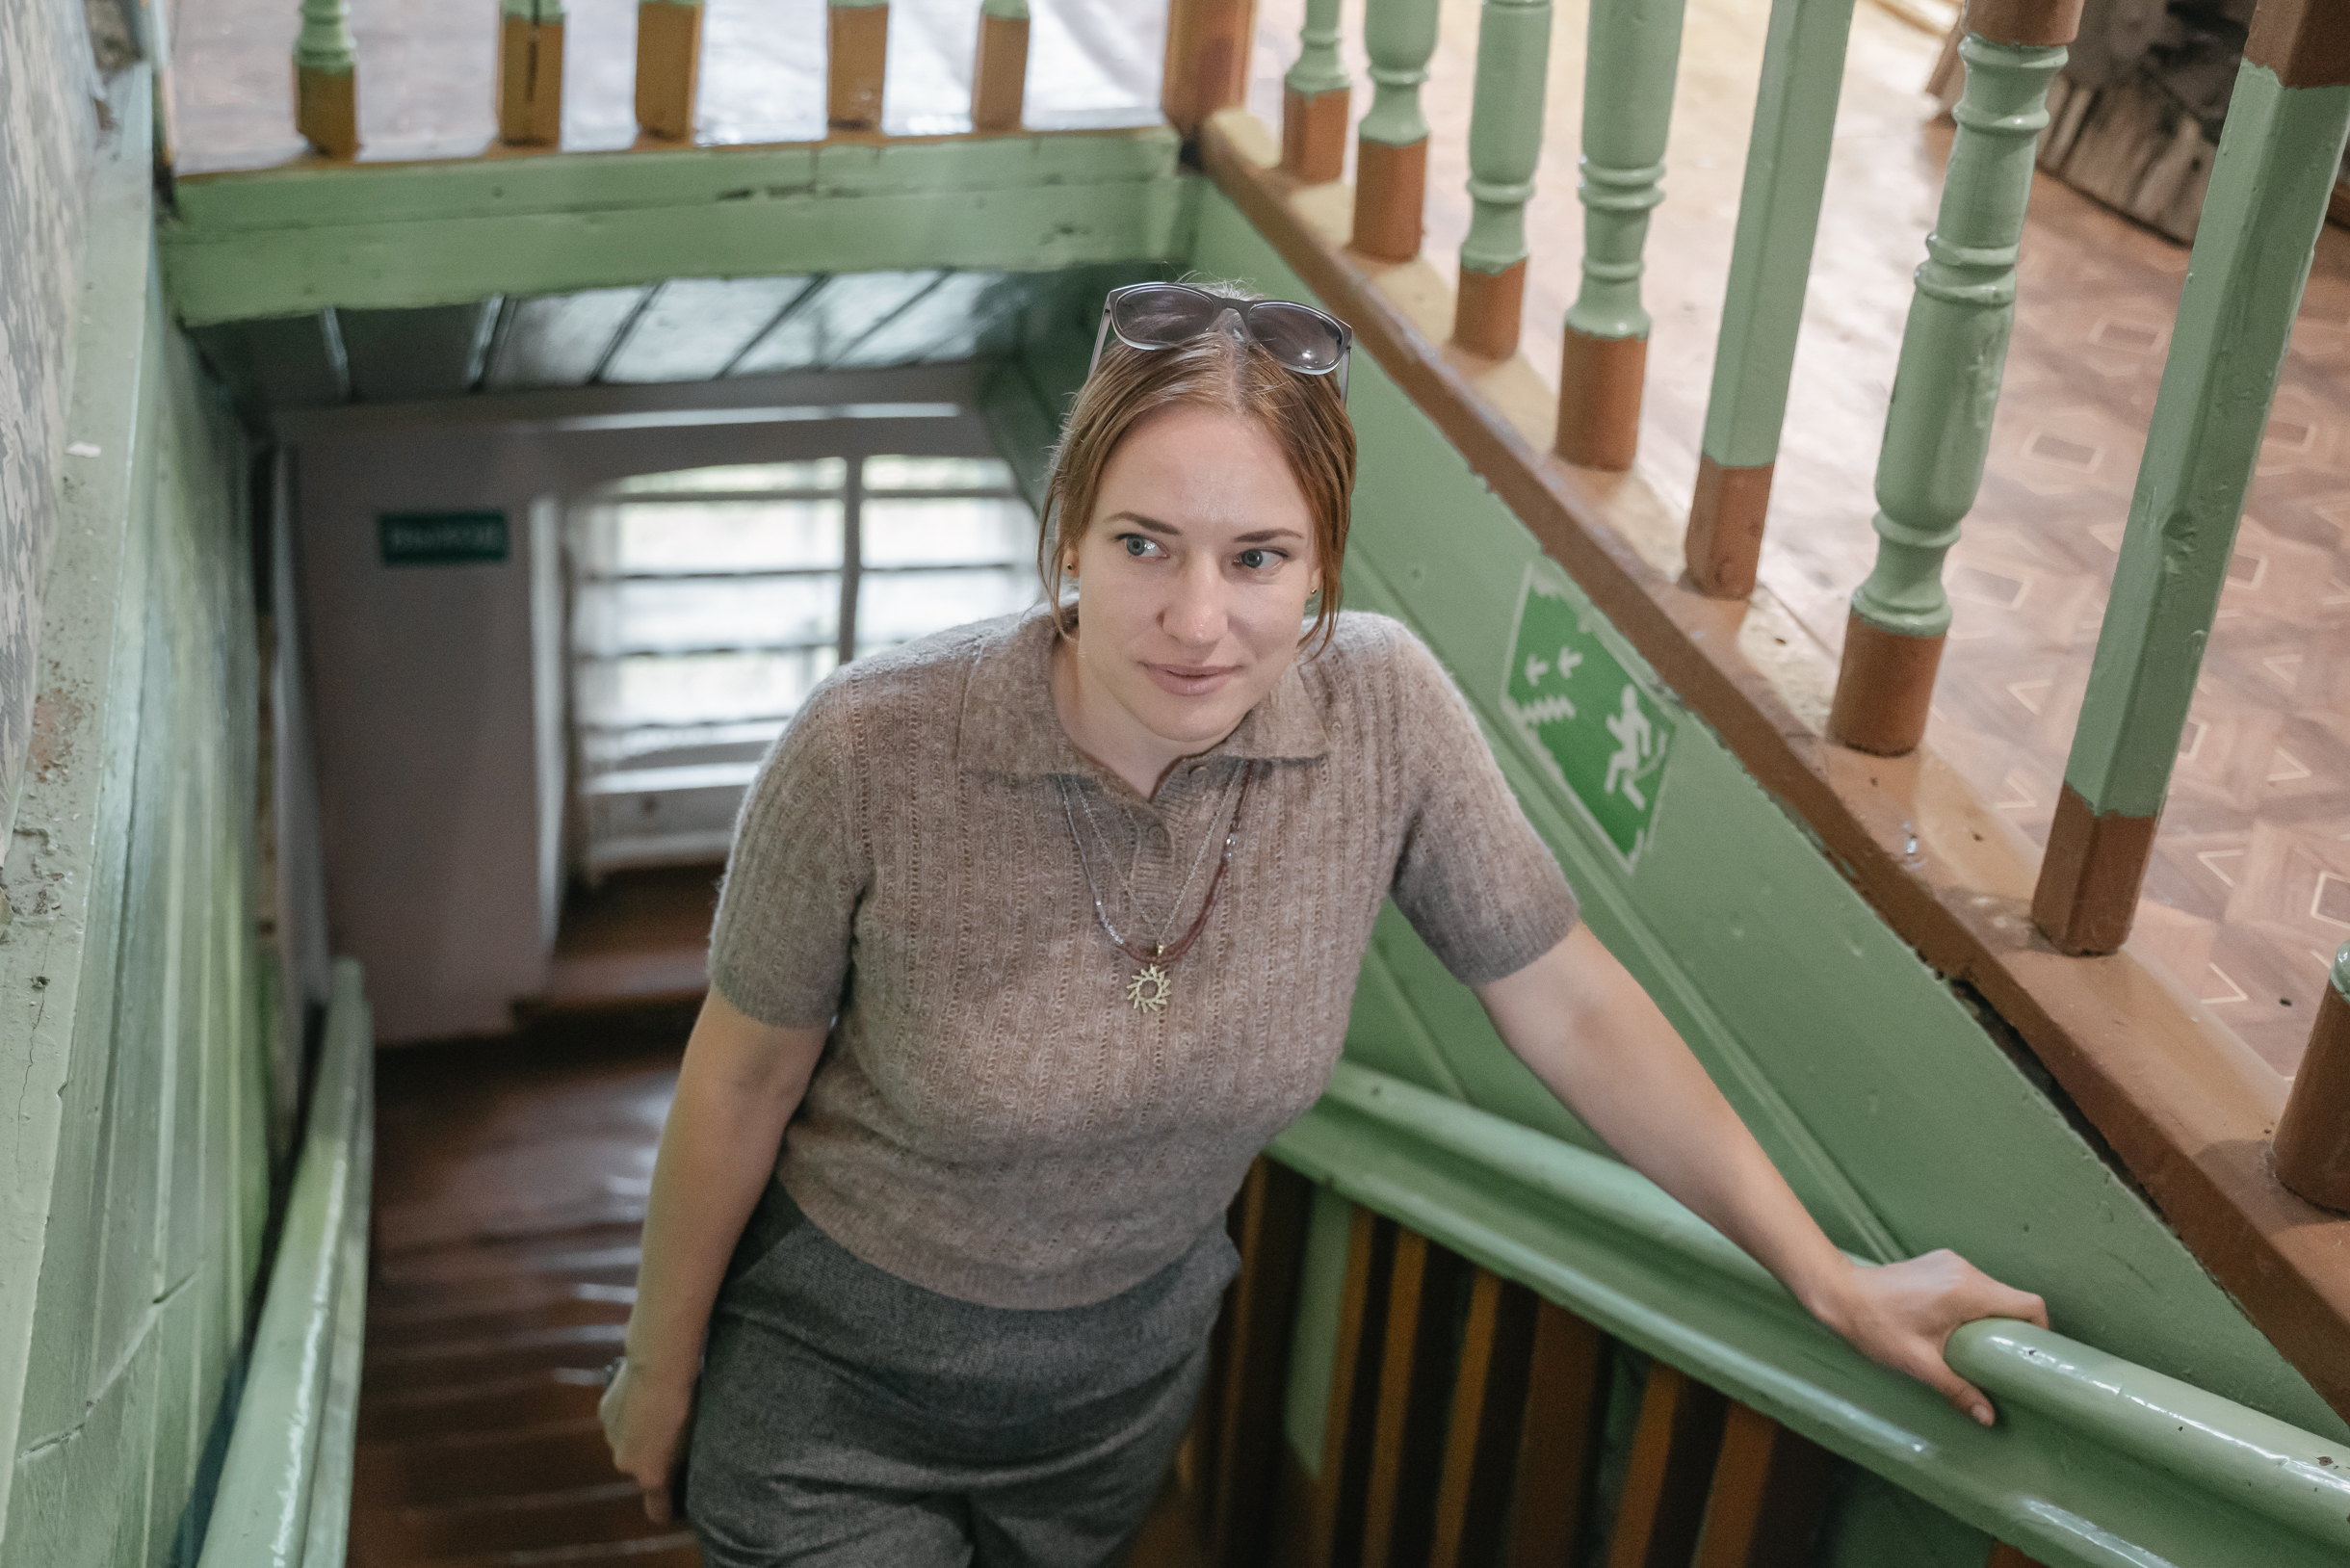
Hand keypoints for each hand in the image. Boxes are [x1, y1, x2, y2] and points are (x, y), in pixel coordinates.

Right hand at [599, 1358, 694, 1522]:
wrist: (659, 1368)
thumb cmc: (686, 1404)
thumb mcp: (694, 1438)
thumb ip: (684, 1459)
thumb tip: (684, 1463)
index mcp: (650, 1475)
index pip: (656, 1508)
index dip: (666, 1509)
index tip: (672, 1510)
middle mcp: (625, 1464)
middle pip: (640, 1471)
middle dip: (653, 1461)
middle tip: (673, 1440)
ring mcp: (611, 1438)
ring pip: (628, 1445)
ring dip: (639, 1437)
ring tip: (659, 1413)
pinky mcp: (604, 1414)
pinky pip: (619, 1423)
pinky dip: (629, 1416)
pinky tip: (644, 1398)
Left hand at [1809, 1250, 2048, 1426]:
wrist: (1838, 1294)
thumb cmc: (1874, 1327)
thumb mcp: (1919, 1363)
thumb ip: (1958, 1389)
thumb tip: (1987, 1417)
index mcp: (1967, 1290)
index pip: (2028, 1304)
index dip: (2039, 1331)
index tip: (2029, 1355)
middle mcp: (1965, 1270)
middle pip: (2012, 1299)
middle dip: (2012, 1330)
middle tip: (2003, 1360)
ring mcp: (1951, 1262)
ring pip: (1993, 1292)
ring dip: (1991, 1318)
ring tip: (1976, 1349)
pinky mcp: (1939, 1263)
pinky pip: (1972, 1285)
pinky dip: (1974, 1307)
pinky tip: (1956, 1330)